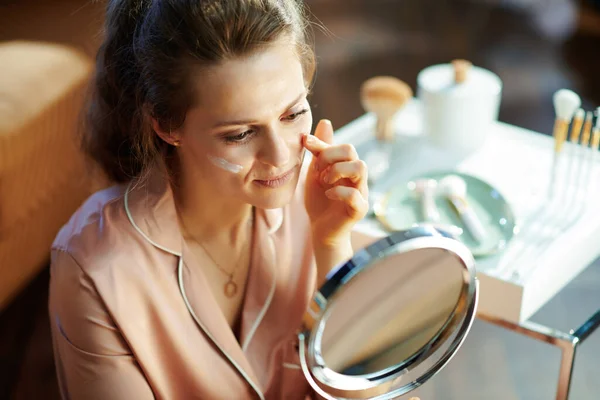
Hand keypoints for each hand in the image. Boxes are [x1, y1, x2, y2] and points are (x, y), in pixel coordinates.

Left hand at [303, 119, 368, 246]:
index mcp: (347, 166)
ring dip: (337, 171)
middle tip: (318, 171)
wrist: (320, 229)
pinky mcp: (359, 209)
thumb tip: (325, 121)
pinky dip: (338, 192)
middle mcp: (357, 177)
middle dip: (330, 156)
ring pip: (361, 167)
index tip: (305, 144)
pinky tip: (328, 195)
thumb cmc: (320, 199)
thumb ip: (320, 150)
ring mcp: (361, 192)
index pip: (342, 145)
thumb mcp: (316, 171)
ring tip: (325, 182)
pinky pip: (355, 194)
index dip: (323, 143)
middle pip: (352, 151)